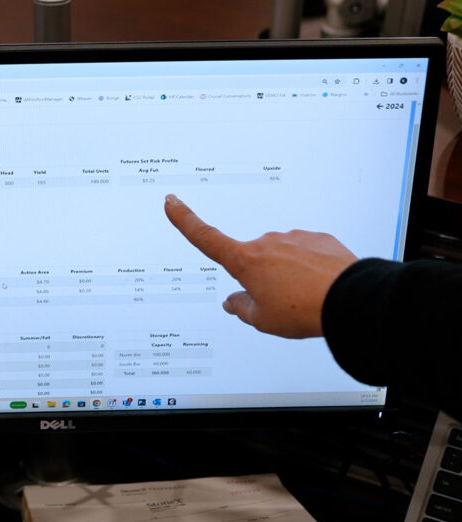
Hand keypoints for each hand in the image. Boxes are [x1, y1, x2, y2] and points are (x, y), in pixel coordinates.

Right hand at [163, 195, 357, 337]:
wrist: (350, 299)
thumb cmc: (302, 310)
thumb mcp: (261, 320)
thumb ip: (241, 307)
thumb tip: (232, 301)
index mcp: (246, 261)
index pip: (206, 238)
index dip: (185, 220)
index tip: (172, 202)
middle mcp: (267, 243)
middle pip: (252, 261)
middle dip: (260, 279)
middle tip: (279, 305)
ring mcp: (295, 238)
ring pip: (281, 258)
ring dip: (287, 275)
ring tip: (304, 299)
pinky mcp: (319, 239)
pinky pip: (306, 254)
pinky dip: (308, 270)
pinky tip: (320, 287)